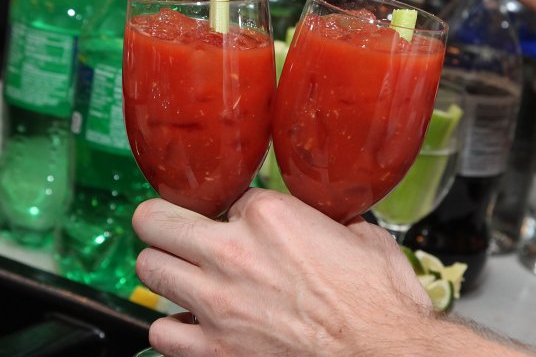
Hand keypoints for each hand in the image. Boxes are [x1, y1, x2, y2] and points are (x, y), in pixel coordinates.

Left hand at [133, 189, 432, 355]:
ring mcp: (217, 304)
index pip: (223, 195)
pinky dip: (173, 328)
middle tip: (172, 230)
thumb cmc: (382, 306)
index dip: (232, 210)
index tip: (239, 221)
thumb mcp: (363, 239)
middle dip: (163, 223)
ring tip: (182, 277)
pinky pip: (161, 333)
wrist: (386, 356)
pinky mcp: (214, 351)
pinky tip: (193, 325)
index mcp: (270, 216)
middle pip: (156, 221)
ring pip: (149, 270)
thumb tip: (325, 224)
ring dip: (165, 271)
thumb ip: (329, 223)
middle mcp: (233, 253)